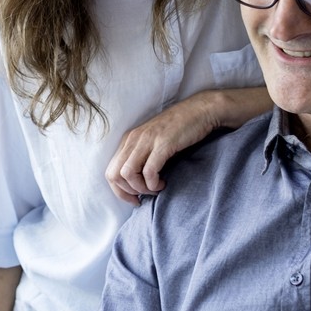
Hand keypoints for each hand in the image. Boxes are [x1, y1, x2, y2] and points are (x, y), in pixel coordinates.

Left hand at [105, 87, 271, 203]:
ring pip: (128, 174)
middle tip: (146, 194)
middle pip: (115, 175)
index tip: (135, 200)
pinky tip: (163, 183)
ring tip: (156, 188)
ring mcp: (147, 140)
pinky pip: (149, 171)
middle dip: (129, 192)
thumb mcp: (153, 141)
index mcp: (129, 139)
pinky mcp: (163, 144)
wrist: (201, 110)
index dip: (119, 191)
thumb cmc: (179, 130)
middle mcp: (133, 139)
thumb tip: (135, 183)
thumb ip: (141, 156)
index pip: (110, 171)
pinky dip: (153, 184)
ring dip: (141, 188)